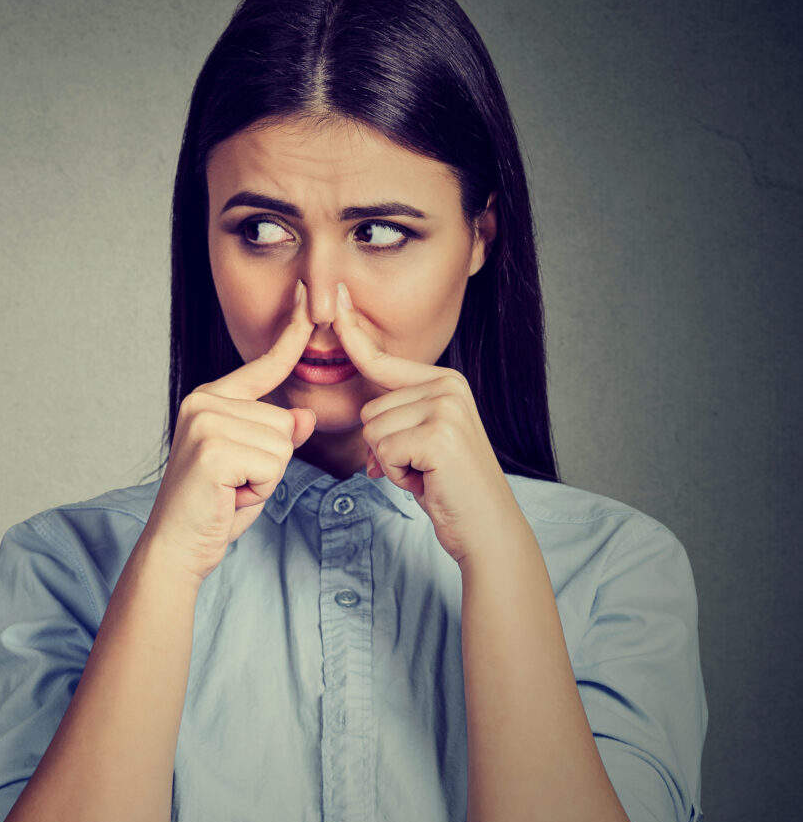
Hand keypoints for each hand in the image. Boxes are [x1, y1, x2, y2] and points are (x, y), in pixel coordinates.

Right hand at [144, 279, 317, 582]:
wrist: (178, 545)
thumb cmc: (214, 507)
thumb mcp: (253, 465)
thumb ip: (275, 435)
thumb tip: (299, 415)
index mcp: (210, 398)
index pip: (262, 366)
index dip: (289, 335)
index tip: (305, 298)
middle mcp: (204, 402)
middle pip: (283, 421)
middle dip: (271, 462)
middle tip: (236, 483)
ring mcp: (205, 422)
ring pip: (281, 444)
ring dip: (266, 477)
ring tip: (233, 489)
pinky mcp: (212, 448)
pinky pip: (272, 463)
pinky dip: (260, 489)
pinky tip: (230, 495)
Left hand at [334, 281, 521, 564]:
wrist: (486, 527)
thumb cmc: (449, 487)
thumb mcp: (424, 441)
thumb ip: (399, 418)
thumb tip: (367, 421)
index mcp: (444, 381)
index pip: (382, 360)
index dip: (353, 333)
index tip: (335, 294)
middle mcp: (447, 386)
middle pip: (369, 410)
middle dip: (386, 449)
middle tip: (422, 466)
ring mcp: (445, 408)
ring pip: (373, 432)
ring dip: (392, 464)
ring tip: (426, 473)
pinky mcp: (438, 435)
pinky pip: (383, 452)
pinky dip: (398, 476)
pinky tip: (428, 481)